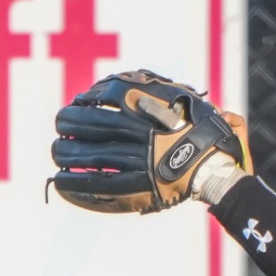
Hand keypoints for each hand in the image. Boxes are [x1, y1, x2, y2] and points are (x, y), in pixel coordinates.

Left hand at [48, 70, 245, 213]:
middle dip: (69, 124)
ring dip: (67, 153)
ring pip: (90, 156)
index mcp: (153, 111)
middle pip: (90, 124)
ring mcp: (139, 163)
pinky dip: (77, 185)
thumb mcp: (183, 99)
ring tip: (56, 152)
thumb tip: (116, 87)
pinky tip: (60, 181)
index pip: (108, 96)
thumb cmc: (204, 132)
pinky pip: (101, 187)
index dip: (87, 99)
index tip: (77, 103)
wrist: (218, 170)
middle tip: (60, 126)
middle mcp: (141, 134)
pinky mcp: (140, 189)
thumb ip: (154, 89)